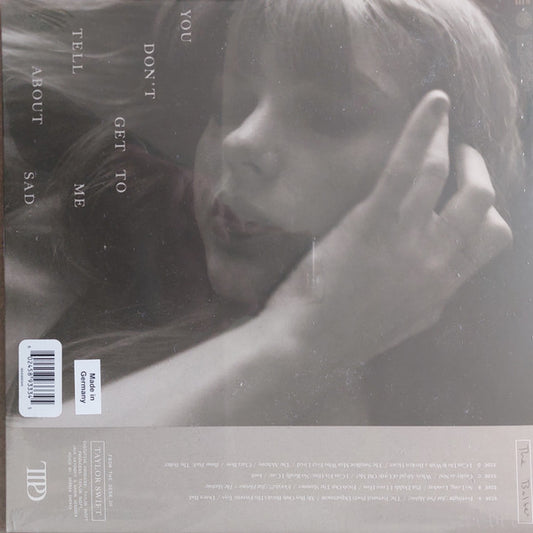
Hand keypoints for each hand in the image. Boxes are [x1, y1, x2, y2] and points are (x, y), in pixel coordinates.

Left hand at [266, 90, 511, 365]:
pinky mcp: (373, 222)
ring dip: (448, 141)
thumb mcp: (406, 321)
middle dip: (475, 168)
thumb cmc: (350, 334)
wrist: (308, 343)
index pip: (492, 235)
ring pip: (445, 176)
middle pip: (480, 200)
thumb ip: (433, 294)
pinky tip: (435, 102)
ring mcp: (406, 239)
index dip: (485, 207)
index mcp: (444, 284)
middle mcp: (436, 258)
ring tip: (441, 121)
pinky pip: (408, 169)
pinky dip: (425, 131)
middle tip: (459, 154)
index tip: (467, 193)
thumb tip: (446, 273)